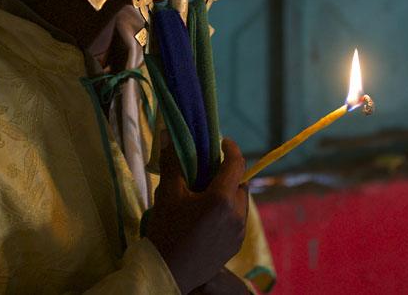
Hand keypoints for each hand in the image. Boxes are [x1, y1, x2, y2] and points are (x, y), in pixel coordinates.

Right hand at [145, 136, 248, 293]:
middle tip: (209, 170)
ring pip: (240, 203)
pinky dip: (228, 211)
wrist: (167, 274)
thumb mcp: (167, 194)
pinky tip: (209, 215)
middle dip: (228, 173)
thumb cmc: (166, 232)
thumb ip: (172, 162)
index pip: (236, 164)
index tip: (222, 142)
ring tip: (207, 194)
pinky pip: (238, 220)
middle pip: (240, 184)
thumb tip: (167, 134)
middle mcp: (236, 215)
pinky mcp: (235, 246)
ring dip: (229, 193)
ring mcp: (238, 233)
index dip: (231, 149)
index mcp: (222, 199)